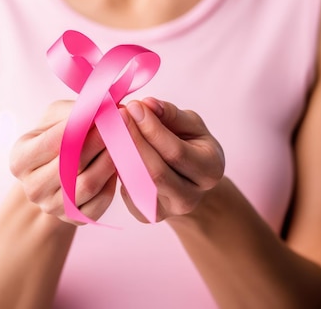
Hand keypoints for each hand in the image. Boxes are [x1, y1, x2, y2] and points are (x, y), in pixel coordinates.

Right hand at [9, 100, 116, 224]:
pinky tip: (120, 164)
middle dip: (99, 141)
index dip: (80, 125)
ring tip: (125, 141)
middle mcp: (31, 187)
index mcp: (20, 159)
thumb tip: (103, 106)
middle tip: (121, 122)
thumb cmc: (56, 137)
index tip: (103, 110)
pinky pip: (99, 202)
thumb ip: (74, 111)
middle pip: (71, 164)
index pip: (53, 141)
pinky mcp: (74, 219)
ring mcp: (51, 207)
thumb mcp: (56, 117)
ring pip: (88, 184)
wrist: (56, 173)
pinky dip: (112, 182)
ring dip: (110, 160)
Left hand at [119, 98, 224, 221]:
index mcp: (210, 170)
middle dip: (133, 140)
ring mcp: (168, 211)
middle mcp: (191, 197)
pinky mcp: (146, 216)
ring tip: (110, 128)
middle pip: (155, 171)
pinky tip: (111, 148)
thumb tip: (147, 104)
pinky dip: (117, 169)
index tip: (134, 106)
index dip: (152, 129)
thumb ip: (170, 113)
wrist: (187, 180)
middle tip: (117, 116)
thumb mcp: (190, 125)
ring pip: (138, 183)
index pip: (175, 152)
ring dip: (120, 154)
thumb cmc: (189, 144)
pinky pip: (127, 191)